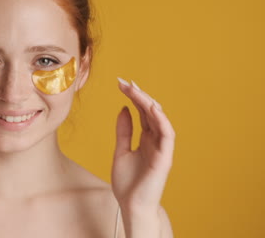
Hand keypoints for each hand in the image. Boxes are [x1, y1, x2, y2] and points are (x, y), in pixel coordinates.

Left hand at [111, 78, 174, 212]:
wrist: (131, 205)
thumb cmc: (127, 182)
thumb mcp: (120, 151)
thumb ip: (124, 131)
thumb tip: (124, 108)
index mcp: (146, 138)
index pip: (142, 112)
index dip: (134, 97)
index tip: (121, 83)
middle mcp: (155, 140)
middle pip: (150, 112)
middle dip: (139, 95)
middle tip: (125, 82)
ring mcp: (161, 148)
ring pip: (160, 120)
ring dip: (149, 103)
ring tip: (135, 90)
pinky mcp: (165, 158)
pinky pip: (167, 136)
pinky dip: (162, 121)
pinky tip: (152, 107)